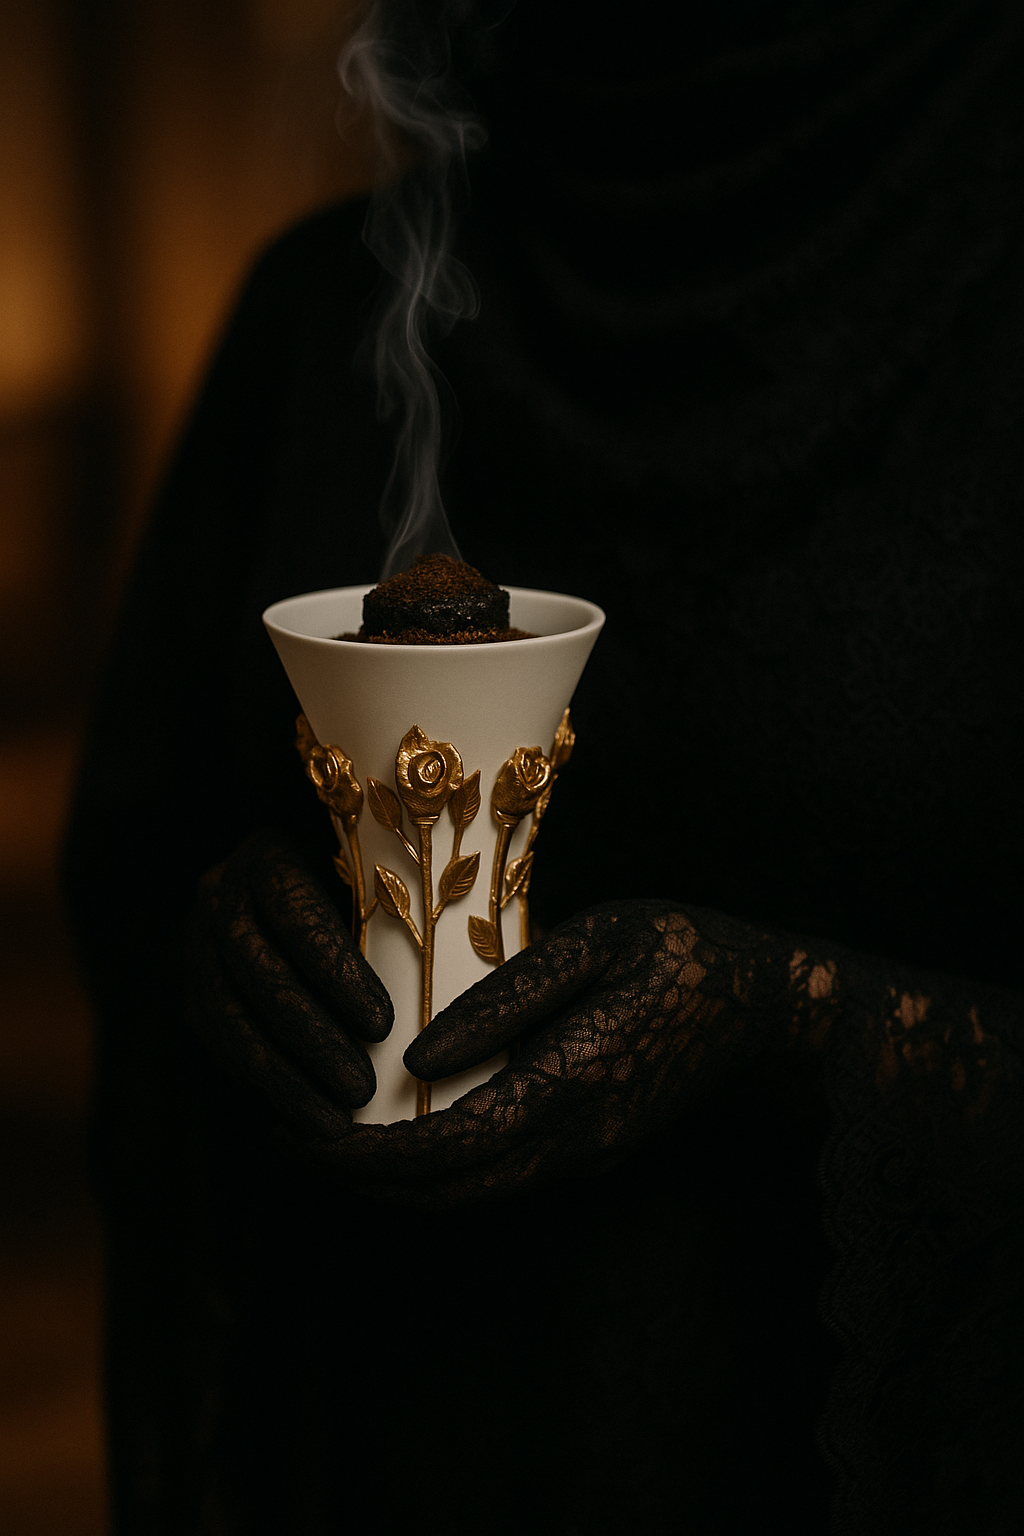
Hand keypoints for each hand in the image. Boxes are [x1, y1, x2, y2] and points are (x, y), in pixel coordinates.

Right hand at [189, 828, 393, 1136]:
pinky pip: (222, 1047)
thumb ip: (395, 914)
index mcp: (267, 857)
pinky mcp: (193, 996)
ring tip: (336, 1120)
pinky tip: (305, 1119)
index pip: (294, 911)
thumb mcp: (371, 880)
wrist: (279, 901)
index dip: (335, 970)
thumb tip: (465, 964)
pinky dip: (265, 1088)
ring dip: (286, 1075)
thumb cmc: (355, 889)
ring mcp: (197, 949)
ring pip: (233, 1019)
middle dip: (313, 1037)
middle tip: (362, 1087)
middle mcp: (220, 896)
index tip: (382, 1024)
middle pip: (260, 972)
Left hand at [288, 899, 815, 1207]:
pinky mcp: (592, 1152)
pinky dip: (435, 1172)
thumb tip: (415, 1057)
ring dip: (392, 1183)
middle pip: (444, 1192)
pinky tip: (402, 1131)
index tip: (299, 1131)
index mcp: (567, 1086)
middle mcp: (571, 1143)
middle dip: (358, 1178)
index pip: (442, 1147)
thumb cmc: (689, 956)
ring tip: (326, 1142)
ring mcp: (584, 1157)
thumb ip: (506, 998)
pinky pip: (496, 1181)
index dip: (362, 1153)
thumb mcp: (598, 942)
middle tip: (287, 1139)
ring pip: (468, 1196)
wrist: (777, 1015)